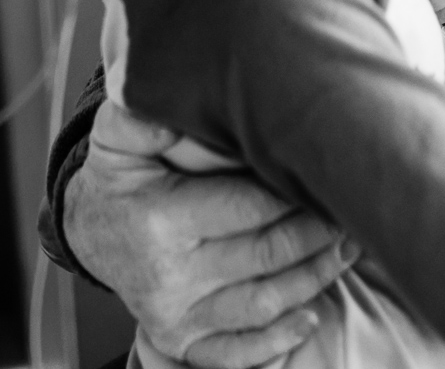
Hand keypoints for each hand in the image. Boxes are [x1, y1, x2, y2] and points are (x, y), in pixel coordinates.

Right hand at [68, 105, 356, 368]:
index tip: (329, 170)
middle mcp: (169, 276)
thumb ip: (146, 114)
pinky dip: (279, 338)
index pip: (249, 206)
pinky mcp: (180, 341)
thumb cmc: (119, 177)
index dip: (296, 190)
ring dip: (316, 276)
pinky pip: (236, 351)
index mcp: (160, 221)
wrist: (89, 231)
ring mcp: (174, 315)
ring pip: (265, 302)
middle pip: (267, 254)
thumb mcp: (120, 135)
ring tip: (349, 247)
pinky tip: (311, 313)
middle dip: (320, 232)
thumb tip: (176, 101)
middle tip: (355, 208)